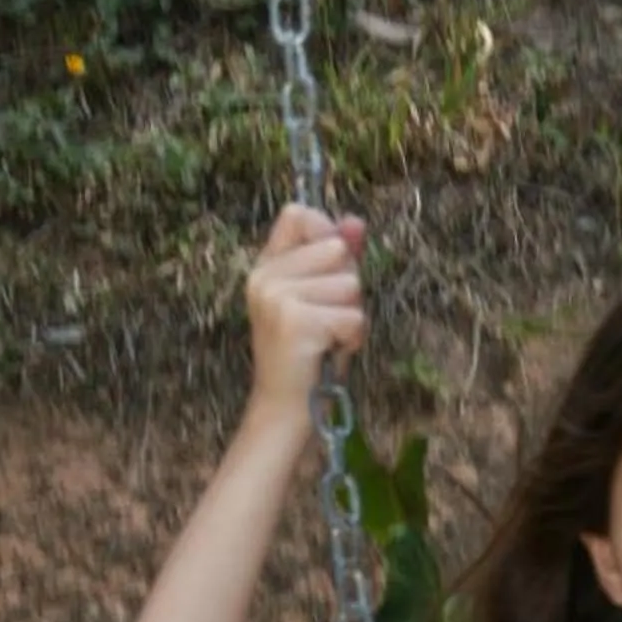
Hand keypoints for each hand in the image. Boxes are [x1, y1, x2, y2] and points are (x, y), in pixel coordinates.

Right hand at [245, 205, 366, 416]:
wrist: (285, 407)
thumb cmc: (308, 353)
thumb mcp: (324, 298)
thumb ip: (338, 258)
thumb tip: (356, 221)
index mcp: (267, 266)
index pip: (298, 213)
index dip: (326, 231)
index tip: (332, 265)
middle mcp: (265, 277)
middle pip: (336, 249)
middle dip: (348, 285)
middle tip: (329, 317)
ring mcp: (276, 297)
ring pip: (350, 284)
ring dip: (352, 315)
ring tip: (329, 336)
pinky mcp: (295, 321)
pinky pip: (353, 316)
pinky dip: (354, 337)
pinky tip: (332, 350)